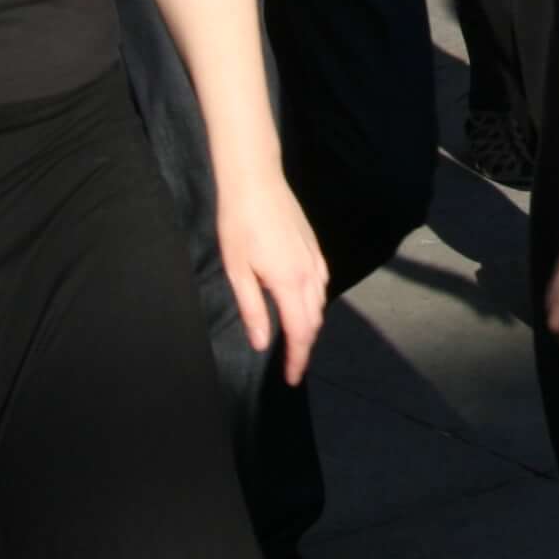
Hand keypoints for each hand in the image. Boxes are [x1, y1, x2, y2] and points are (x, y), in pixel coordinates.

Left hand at [215, 167, 326, 384]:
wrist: (256, 181)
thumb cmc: (239, 225)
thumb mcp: (237, 271)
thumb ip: (253, 309)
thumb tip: (262, 343)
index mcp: (289, 283)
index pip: (300, 331)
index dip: (297, 358)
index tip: (292, 378)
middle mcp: (309, 274)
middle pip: (314, 320)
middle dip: (305, 346)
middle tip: (292, 366)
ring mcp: (315, 259)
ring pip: (320, 303)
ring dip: (310, 325)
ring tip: (296, 341)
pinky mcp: (314, 247)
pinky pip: (321, 285)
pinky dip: (315, 304)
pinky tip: (304, 305)